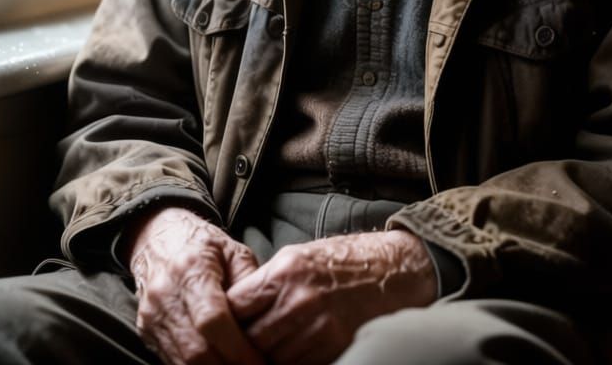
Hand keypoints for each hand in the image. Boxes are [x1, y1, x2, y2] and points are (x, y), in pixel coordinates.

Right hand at [128, 206, 263, 364]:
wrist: (158, 239)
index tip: (259, 361)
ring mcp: (152, 317)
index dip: (237, 347)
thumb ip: (250, 281)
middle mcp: (166, 295)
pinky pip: (172, 362)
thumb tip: (268, 315)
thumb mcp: (233, 251)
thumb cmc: (203, 245)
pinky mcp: (146, 332)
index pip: (212, 319)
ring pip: (183, 362)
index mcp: (191, 268)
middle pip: (196, 350)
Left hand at [225, 230, 435, 364]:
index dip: (225, 320)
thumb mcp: (297, 258)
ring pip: (271, 359)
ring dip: (265, 359)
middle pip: (249, 339)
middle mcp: (297, 301)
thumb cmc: (342, 262)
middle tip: (239, 346)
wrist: (391, 271)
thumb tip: (234, 308)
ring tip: (265, 352)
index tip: (220, 327)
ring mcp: (317, 328)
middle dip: (242, 345)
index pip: (234, 306)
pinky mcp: (333, 348)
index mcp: (284, 272)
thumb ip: (266, 284)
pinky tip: (290, 356)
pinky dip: (290, 364)